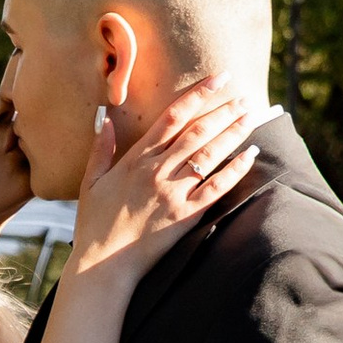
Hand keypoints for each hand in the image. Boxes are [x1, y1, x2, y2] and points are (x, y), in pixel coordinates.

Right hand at [65, 74, 255, 285]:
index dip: (198, 94)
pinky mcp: (185, 215)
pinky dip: (235, 170)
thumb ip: (101, 148)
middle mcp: (156, 170)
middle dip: (223, 110)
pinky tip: (250, 155)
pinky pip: (216, 188)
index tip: (219, 78)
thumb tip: (105, 118)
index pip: (172, 117)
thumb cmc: (94, 224)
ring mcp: (173, 192)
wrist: (103, 264)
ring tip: (252, 116)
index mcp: (135, 159)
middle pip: (197, 131)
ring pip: (209, 154)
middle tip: (244, 96)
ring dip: (233, 132)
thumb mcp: (90, 182)